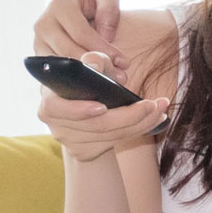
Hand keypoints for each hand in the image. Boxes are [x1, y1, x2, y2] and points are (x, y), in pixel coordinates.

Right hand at [33, 0, 126, 82]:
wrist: (77, 9)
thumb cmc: (93, 0)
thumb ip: (109, 6)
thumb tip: (104, 35)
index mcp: (60, 5)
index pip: (81, 33)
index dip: (102, 49)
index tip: (122, 61)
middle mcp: (44, 24)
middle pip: (69, 53)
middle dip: (95, 65)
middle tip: (118, 75)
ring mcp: (39, 42)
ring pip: (61, 68)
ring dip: (86, 77)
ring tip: (110, 80)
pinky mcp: (41, 58)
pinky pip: (57, 75)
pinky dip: (76, 80)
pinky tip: (94, 83)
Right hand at [36, 51, 167, 162]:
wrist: (82, 108)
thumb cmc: (87, 80)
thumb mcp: (90, 67)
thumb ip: (93, 61)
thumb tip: (95, 66)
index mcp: (50, 99)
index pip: (56, 108)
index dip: (79, 110)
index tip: (102, 107)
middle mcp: (56, 124)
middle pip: (96, 125)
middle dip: (130, 115)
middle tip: (154, 104)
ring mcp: (70, 140)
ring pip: (111, 135)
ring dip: (142, 122)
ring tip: (161, 107)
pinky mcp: (85, 151)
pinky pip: (117, 140)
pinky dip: (140, 129)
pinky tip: (157, 118)